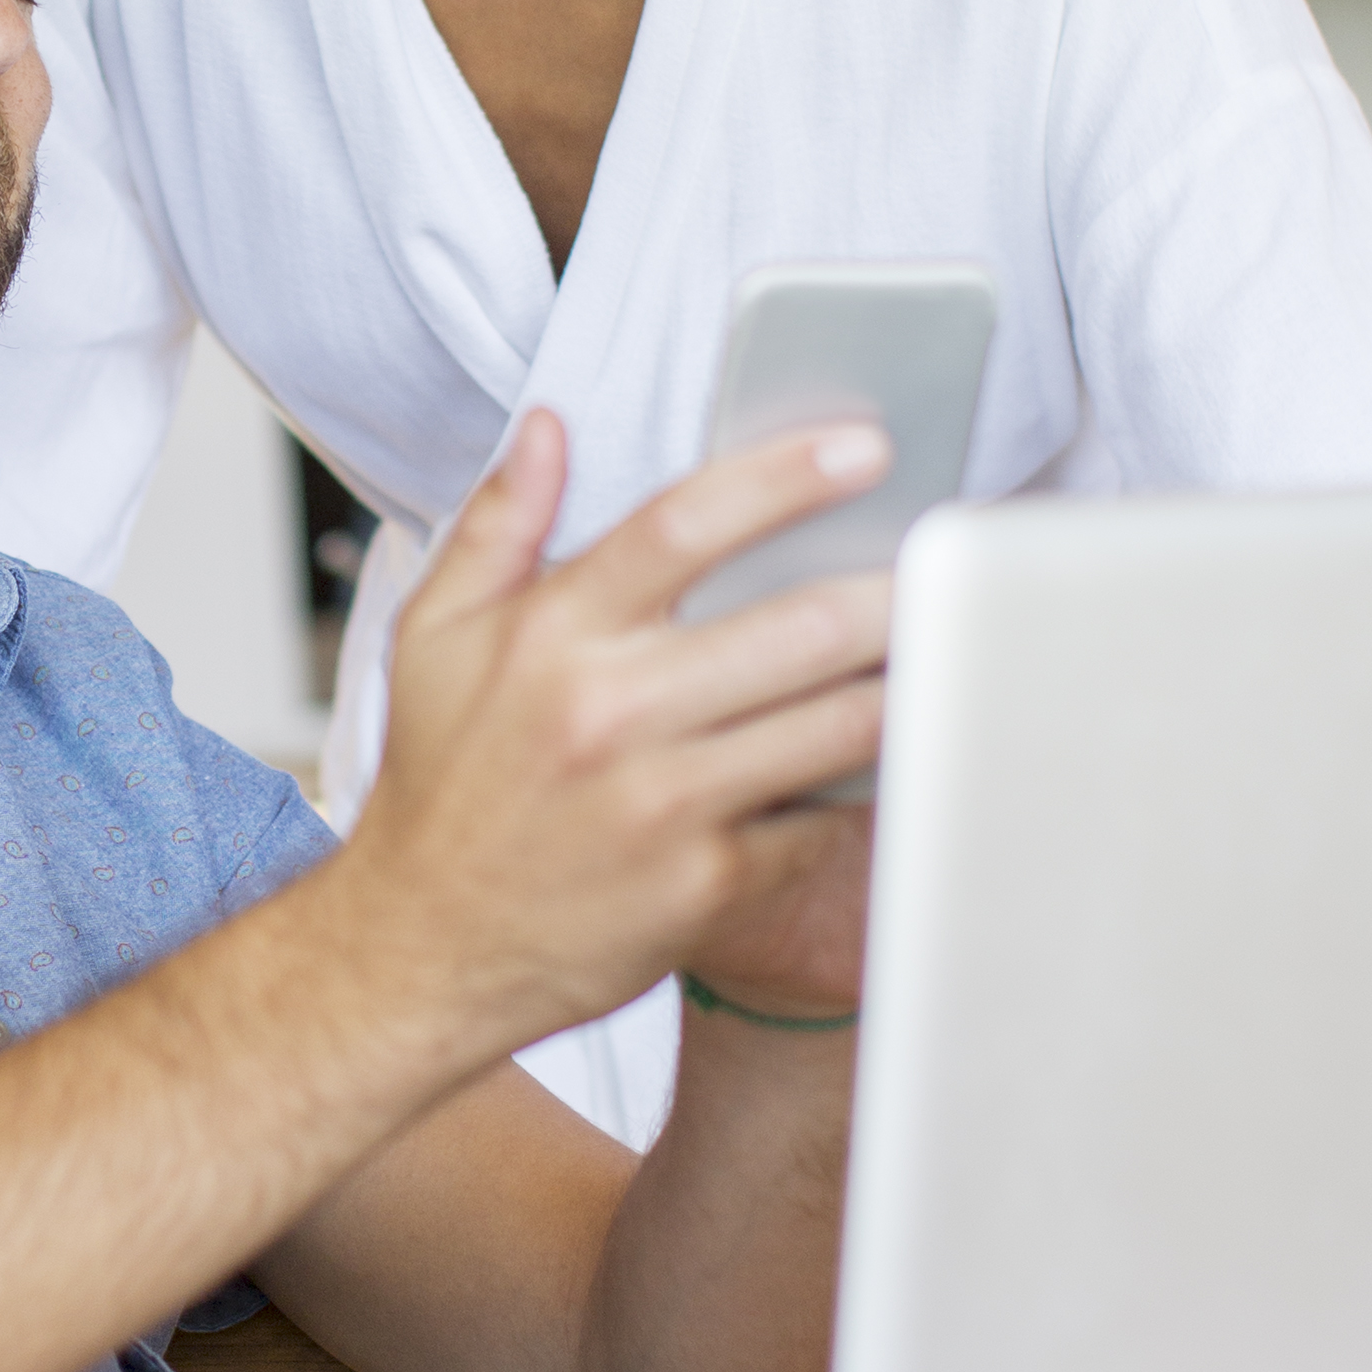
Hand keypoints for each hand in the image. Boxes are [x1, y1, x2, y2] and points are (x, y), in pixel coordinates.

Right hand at [343, 409, 890, 1066]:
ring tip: (945, 648)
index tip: (862, 447)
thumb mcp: (433, 634)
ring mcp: (662, 805)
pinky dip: (857, 790)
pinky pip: (817, 822)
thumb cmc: (441, 782)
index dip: (784, 477)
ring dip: (901, 684)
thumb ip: (499, 523)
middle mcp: (610, 714)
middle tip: (948, 560)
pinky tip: (885, 756)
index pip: (682, 525)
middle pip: (794, 627)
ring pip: (831, 726)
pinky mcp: (703, 886)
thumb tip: (549, 426)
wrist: (423, 946)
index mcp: (551, 636)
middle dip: (891, 590)